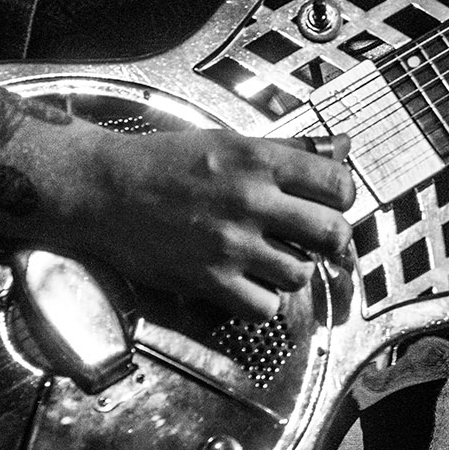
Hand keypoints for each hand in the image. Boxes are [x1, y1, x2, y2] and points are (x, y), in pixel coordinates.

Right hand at [70, 126, 355, 318]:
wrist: (106, 189)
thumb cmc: (165, 162)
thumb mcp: (229, 141)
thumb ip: (288, 150)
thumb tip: (342, 147)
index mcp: (259, 159)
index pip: (337, 184)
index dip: (342, 197)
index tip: (331, 202)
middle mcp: (251, 200)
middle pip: (332, 233)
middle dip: (330, 239)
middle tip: (314, 238)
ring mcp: (231, 244)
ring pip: (300, 273)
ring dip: (292, 269)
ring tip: (271, 258)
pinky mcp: (209, 281)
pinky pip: (265, 307)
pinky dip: (263, 301)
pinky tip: (249, 283)